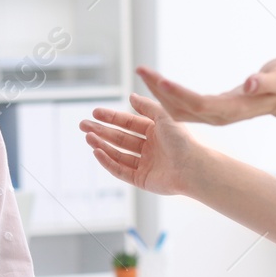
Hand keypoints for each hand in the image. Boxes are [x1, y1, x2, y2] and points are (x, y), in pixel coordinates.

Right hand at [79, 91, 203, 195]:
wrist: (192, 167)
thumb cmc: (182, 140)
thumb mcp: (164, 116)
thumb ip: (147, 106)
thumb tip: (131, 96)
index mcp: (155, 132)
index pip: (128, 123)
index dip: (111, 118)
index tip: (95, 113)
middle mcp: (149, 148)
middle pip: (120, 138)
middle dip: (101, 131)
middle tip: (83, 125)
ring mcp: (144, 164)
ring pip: (118, 154)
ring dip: (102, 145)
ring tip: (88, 137)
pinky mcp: (141, 180)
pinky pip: (120, 170)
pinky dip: (108, 162)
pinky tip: (97, 152)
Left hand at [135, 60, 275, 125]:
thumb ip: (265, 82)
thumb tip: (250, 83)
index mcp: (234, 109)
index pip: (201, 104)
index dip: (180, 94)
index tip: (161, 81)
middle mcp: (219, 117)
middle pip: (182, 108)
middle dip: (160, 90)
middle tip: (141, 70)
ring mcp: (213, 116)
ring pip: (178, 110)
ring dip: (158, 93)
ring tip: (142, 72)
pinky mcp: (209, 112)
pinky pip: (181, 109)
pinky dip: (165, 97)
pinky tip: (153, 84)